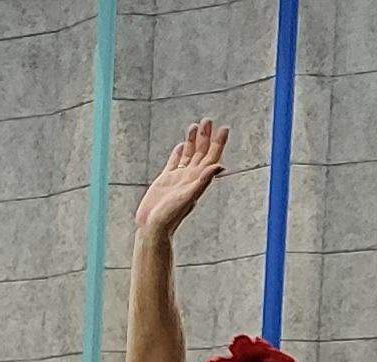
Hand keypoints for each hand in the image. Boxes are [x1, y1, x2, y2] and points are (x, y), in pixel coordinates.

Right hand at [137, 118, 227, 238]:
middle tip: (208, 119)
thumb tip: (220, 165)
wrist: (153, 227)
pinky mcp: (165, 180)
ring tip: (194, 125)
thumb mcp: (188, 196)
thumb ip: (203, 181)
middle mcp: (190, 177)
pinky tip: (179, 145)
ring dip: (192, 140)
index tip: (224, 128)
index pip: (212, 157)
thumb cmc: (170, 216)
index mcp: (198, 179)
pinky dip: (178, 152)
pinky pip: (174, 163)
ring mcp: (178, 178)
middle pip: (201, 152)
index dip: (218, 143)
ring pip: (188, 155)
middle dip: (205, 136)